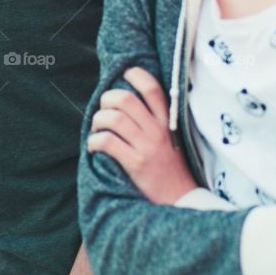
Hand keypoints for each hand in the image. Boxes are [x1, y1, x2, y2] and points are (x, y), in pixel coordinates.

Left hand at [86, 66, 197, 204]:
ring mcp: (147, 147)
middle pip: (125, 99)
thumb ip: (154, 119)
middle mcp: (157, 131)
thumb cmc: (170, 167)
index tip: (125, 76)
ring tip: (97, 129)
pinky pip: (108, 142)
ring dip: (98, 120)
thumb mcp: (171, 138)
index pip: (152, 88)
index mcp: (166, 121)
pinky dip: (94, 141)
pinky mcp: (136, 164)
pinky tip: (94, 147)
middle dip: (107, 99)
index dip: (135, 75)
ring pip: (113, 118)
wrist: (181, 199)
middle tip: (103, 110)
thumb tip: (127, 98)